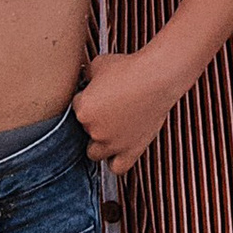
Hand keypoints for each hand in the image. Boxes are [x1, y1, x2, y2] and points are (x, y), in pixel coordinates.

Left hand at [74, 48, 181, 172]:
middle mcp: (94, 129)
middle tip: (104, 111)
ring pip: (95, 153)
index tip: (97, 94)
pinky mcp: (131, 150)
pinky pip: (117, 168)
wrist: (156, 77)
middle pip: (83, 132)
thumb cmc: (129, 68)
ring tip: (109, 131)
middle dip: (91, 122)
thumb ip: (86, 76)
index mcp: (82, 109)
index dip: (86, 99)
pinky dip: (115, 162)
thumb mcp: (98, 64)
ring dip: (99, 144)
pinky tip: (117, 151)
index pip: (75, 108)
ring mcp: (112, 143)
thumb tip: (84, 78)